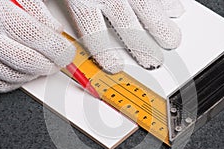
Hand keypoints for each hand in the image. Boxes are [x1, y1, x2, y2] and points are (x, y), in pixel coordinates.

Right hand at [0, 0, 75, 92]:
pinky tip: (24, 69)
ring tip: (41, 61)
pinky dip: (20, 80)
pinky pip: (4, 86)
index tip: (67, 52)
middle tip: (59, 60)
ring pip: (19, 77)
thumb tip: (57, 31)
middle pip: (30, 62)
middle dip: (52, 64)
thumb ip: (37, 10)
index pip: (37, 37)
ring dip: (37, 72)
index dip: (59, 48)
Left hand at [64, 0, 183, 73]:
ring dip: (162, 28)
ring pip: (149, 9)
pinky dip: (170, 3)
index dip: (105, 53)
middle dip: (141, 47)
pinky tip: (176, 11)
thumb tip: (53, 31)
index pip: (94, 33)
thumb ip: (47, 10)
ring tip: (171, 41)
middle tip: (151, 62)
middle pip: (127, 26)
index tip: (114, 67)